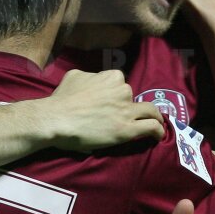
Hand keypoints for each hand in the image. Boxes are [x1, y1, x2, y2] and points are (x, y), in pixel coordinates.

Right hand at [45, 69, 164, 150]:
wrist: (56, 118)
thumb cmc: (61, 100)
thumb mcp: (75, 76)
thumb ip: (89, 77)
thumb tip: (90, 81)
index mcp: (111, 77)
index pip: (120, 84)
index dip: (117, 94)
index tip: (114, 103)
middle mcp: (122, 90)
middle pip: (132, 98)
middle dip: (129, 107)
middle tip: (121, 118)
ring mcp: (126, 110)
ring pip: (150, 111)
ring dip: (154, 117)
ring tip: (154, 124)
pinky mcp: (127, 129)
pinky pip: (151, 128)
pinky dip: (158, 131)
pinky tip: (158, 136)